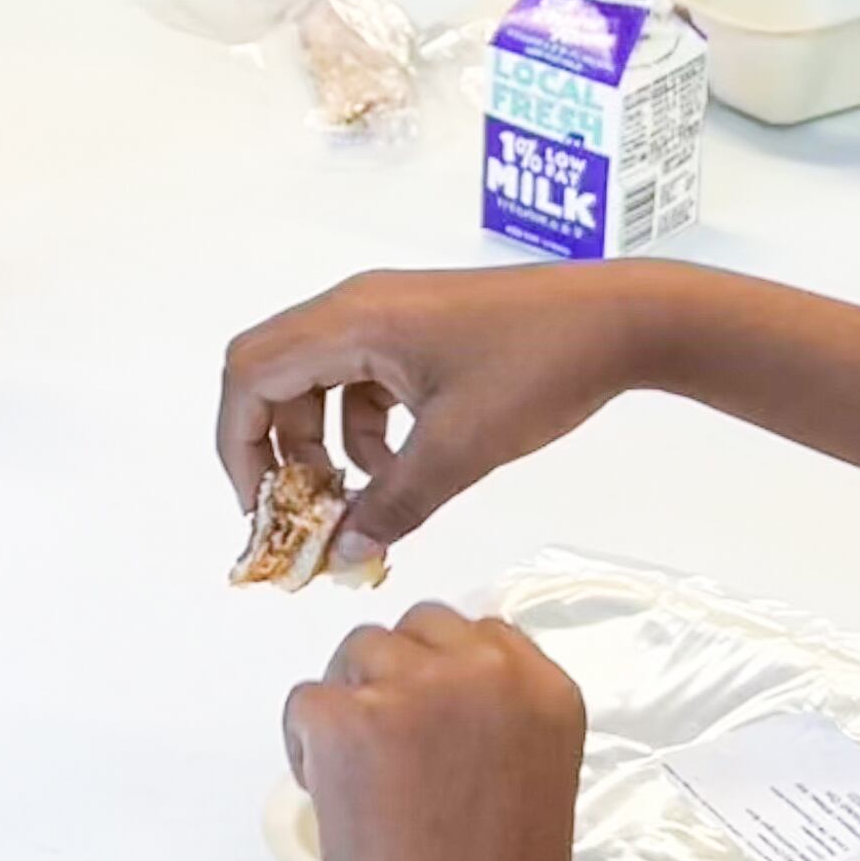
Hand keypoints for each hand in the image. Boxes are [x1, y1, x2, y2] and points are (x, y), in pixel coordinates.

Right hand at [221, 264, 647, 552]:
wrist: (620, 320)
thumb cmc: (536, 369)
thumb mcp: (460, 449)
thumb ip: (394, 504)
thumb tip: (345, 551)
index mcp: (352, 321)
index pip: (251, 374)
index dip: (239, 444)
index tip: (263, 508)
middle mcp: (357, 309)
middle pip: (274, 377)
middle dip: (277, 451)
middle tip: (301, 512)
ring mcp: (389, 318)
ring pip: (319, 386)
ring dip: (324, 447)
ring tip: (359, 505)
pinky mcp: (418, 333)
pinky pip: (361, 385)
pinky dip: (364, 433)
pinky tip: (400, 474)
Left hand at [284, 606, 587, 860]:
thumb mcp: (534, 778)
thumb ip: (499, 722)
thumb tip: (436, 701)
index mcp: (544, 688)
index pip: (481, 634)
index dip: (445, 675)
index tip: (432, 725)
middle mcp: (484, 672)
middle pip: (418, 628)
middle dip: (397, 677)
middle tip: (390, 748)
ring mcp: (412, 688)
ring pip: (358, 653)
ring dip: (352, 705)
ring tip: (361, 776)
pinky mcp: (346, 717)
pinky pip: (306, 700)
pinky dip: (307, 744)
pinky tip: (332, 793)